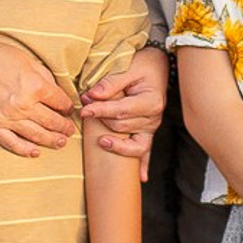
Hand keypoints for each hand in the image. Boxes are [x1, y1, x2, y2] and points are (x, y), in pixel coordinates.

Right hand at [0, 31, 77, 157]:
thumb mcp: (26, 60)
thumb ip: (44, 77)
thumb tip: (57, 93)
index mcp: (35, 85)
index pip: (60, 102)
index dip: (67, 107)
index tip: (68, 109)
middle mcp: (24, 104)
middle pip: (52, 121)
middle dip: (64, 127)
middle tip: (70, 130)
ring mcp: (7, 117)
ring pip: (37, 135)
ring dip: (52, 140)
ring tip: (61, 142)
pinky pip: (12, 143)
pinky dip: (25, 150)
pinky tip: (36, 152)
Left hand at [81, 47, 166, 174]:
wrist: (158, 65)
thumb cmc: (143, 65)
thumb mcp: (128, 67)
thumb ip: (111, 83)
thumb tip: (92, 96)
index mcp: (151, 101)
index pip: (121, 111)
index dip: (100, 110)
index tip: (84, 108)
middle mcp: (153, 117)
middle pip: (122, 127)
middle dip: (102, 120)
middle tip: (85, 110)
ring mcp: (152, 127)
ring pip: (130, 143)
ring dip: (113, 141)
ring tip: (98, 139)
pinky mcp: (148, 132)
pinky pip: (147, 152)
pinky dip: (143, 165)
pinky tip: (141, 178)